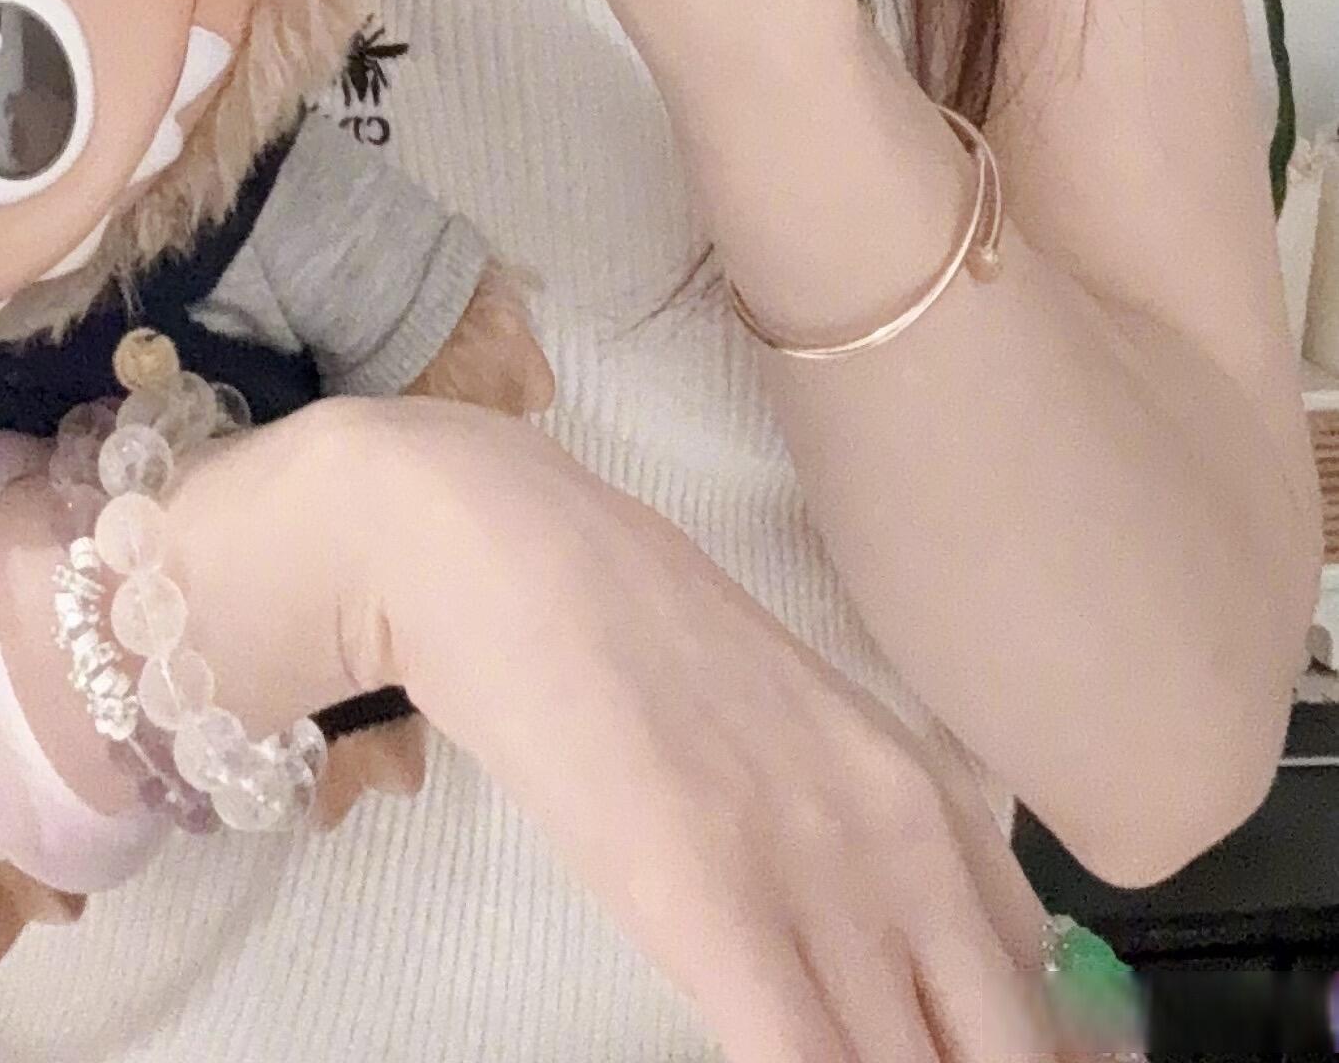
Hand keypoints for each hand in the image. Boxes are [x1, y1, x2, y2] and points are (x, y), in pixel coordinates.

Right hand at [359, 399, 1069, 1062]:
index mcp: (935, 802)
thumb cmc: (638, 639)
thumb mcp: (801, 737)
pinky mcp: (714, 906)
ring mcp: (819, 876)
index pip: (1044, 998)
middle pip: (1005, 1053)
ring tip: (814, 1061)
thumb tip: (927, 979)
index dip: (1024, 1061)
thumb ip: (876, 848)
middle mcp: (910, 844)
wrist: (516, 549)